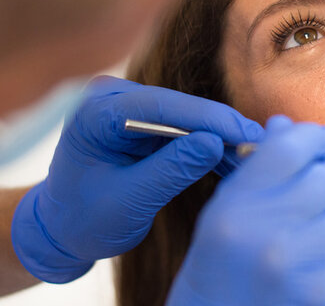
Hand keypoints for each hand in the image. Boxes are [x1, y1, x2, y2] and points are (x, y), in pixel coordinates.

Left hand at [11, 76, 263, 282]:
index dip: (208, 119)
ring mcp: (125, 105)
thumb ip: (170, 170)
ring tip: (254, 160)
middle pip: (178, 106)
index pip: (159, 106)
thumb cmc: (84, 219)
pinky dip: (207, 146)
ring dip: (219, 139)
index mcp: (93, 112)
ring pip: (186, 117)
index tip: (246, 135)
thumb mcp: (128, 201)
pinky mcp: (141, 120)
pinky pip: (182, 128)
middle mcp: (109, 97)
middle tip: (263, 147)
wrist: (61, 227)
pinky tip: (235, 162)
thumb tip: (215, 143)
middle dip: (220, 128)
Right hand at [167, 116, 324, 304]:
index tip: (315, 145)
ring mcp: (308, 273)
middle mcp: (271, 240)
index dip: (312, 138)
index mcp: (235, 212)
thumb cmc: (220, 276)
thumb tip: (287, 126)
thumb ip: (255, 172)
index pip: (292, 146)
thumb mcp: (222, 218)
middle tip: (315, 196)